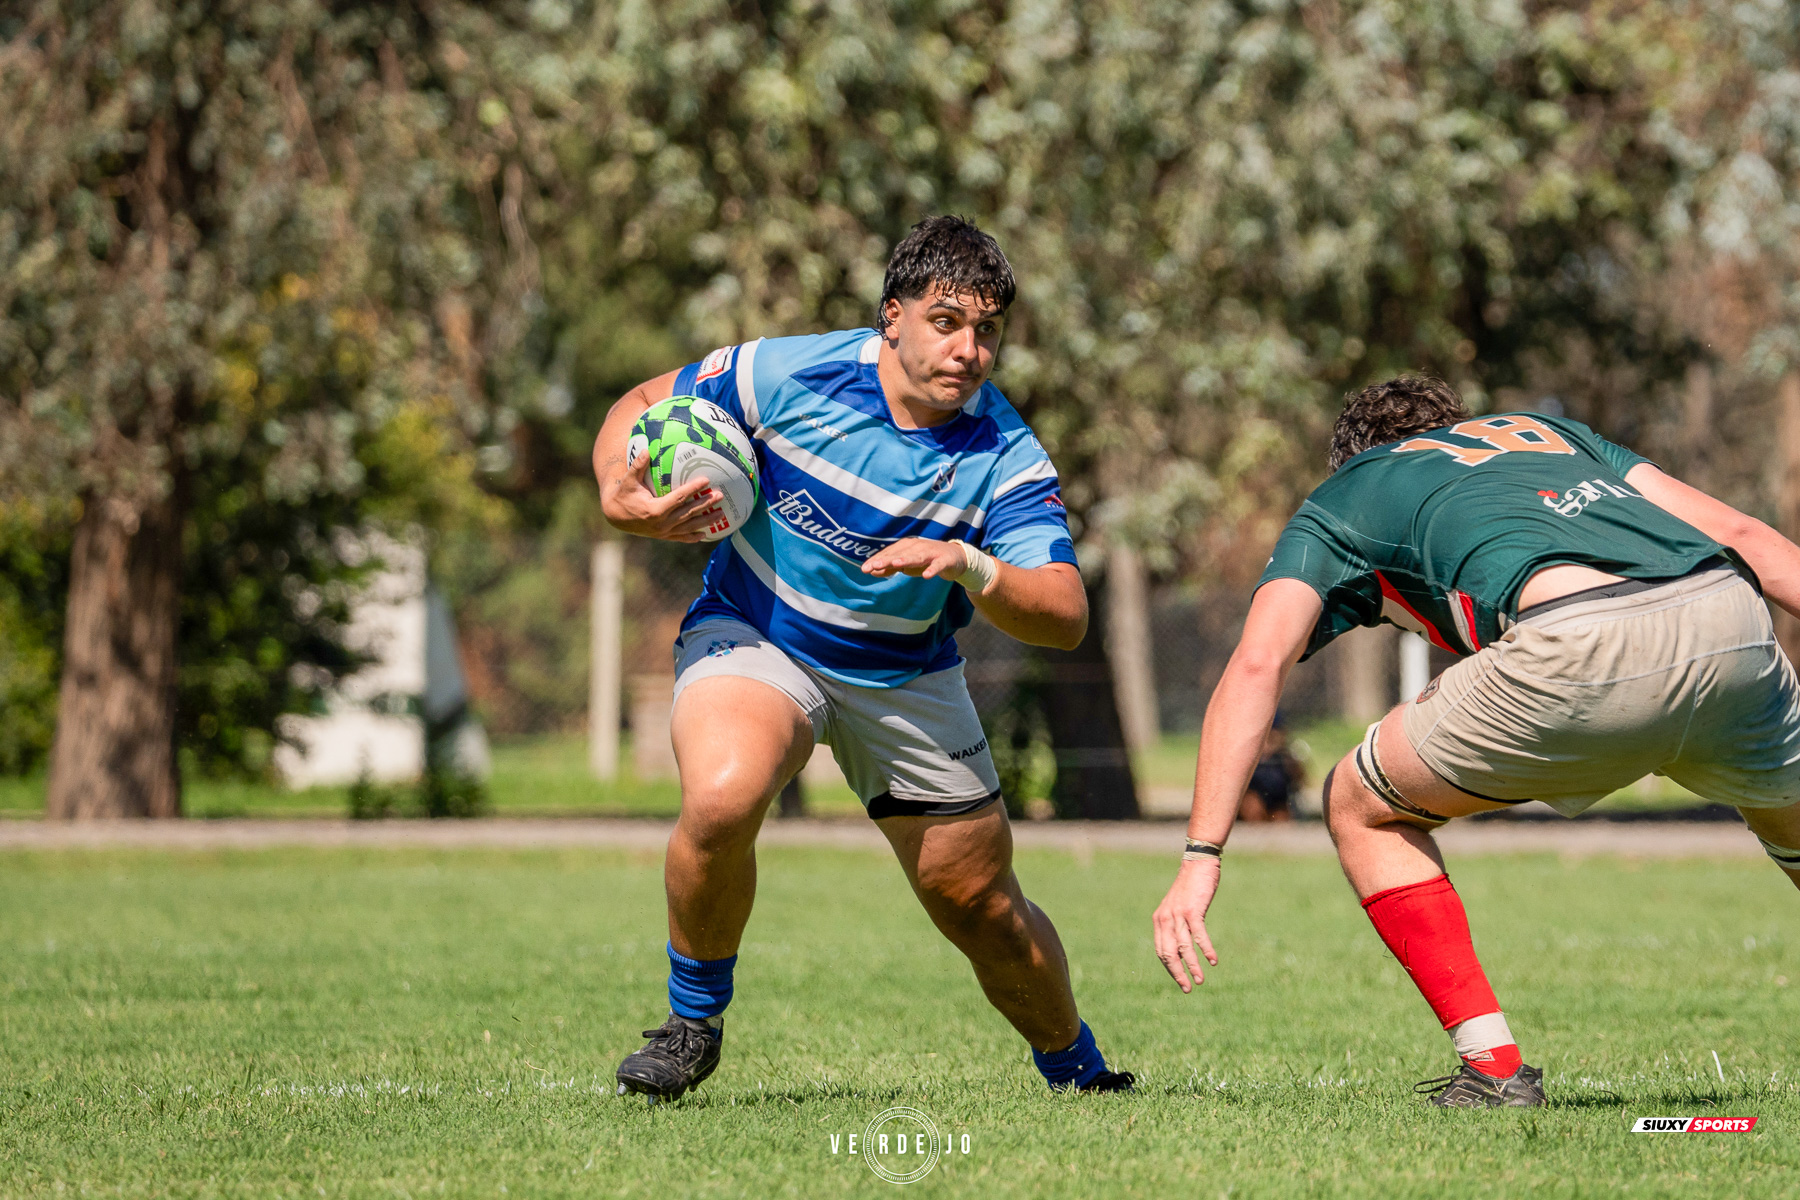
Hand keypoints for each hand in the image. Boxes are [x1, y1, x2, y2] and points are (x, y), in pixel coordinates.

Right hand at [601, 451, 724, 542]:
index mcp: (655, 510)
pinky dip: (693, 537)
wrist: (615, 516)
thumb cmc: (623, 495)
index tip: (705, 480)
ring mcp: (663, 532)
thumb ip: (638, 466)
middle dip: (705, 504)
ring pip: (689, 527)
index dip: (693, 489)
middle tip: (720, 496)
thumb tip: (647, 450)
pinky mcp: (663, 536)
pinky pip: (681, 538)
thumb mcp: (628, 481)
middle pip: (688, 513)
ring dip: (706, 521)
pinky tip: (704, 535)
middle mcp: (662, 523)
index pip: (678, 498)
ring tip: (721, 514)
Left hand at [862, 537, 965, 581]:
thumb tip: (871, 570)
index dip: (877, 560)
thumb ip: (889, 567)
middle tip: (874, 566)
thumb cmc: (926, 560)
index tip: (864, 569)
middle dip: (886, 559)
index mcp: (906, 547)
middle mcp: (917, 547)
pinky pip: (937, 565)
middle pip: (900, 554)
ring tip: (896, 564)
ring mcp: (931, 553)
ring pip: (917, 557)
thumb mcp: (906, 565)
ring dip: (906, 560)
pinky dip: (932, 569)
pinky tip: (926, 575)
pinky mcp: (944, 560)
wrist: (955, 557)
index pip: (889, 553)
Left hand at [1152, 858, 1220, 992]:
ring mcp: (1178, 914)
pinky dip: (1206, 949)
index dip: (1170, 969)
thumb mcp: (1178, 908)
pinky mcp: (1192, 910)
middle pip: (1169, 953)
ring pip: (1184, 948)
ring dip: (1193, 966)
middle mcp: (1165, 919)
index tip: (1181, 981)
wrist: (1197, 864)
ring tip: (1200, 980)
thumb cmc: (1190, 888)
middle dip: (1178, 973)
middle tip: (1187, 988)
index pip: (1161, 951)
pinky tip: (1213, 961)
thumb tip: (1183, 952)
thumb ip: (1177, 927)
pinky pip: (1198, 935)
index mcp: (1159, 920)